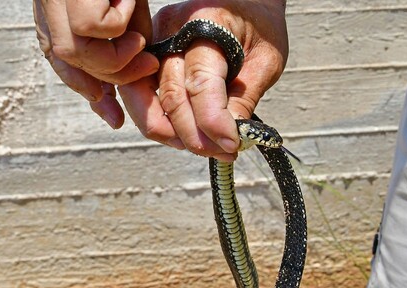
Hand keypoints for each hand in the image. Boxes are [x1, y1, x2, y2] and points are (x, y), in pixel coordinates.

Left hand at [33, 0, 158, 127]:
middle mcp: (49, 5)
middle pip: (65, 61)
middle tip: (146, 67)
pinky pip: (90, 26)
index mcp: (56, 11)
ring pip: (72, 52)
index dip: (87, 90)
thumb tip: (132, 82)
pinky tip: (129, 3)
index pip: (61, 63)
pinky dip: (117, 23)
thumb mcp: (125, 8)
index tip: (114, 117)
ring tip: (139, 41)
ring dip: (116, 55)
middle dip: (110, 77)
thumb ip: (124, 42)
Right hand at [119, 0, 287, 161]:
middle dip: (194, 136)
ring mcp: (154, 41)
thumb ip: (245, 98)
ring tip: (203, 148)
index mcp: (207, 22)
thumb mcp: (267, 59)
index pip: (200, 83)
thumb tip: (227, 139)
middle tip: (221, 153)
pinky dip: (157, 121)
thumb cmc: (258, 26)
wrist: (245, 3)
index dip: (213, 122)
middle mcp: (171, 29)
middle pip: (170, 96)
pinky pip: (140, 96)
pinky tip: (183, 135)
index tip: (232, 145)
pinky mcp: (148, 55)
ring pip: (145, 101)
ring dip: (171, 134)